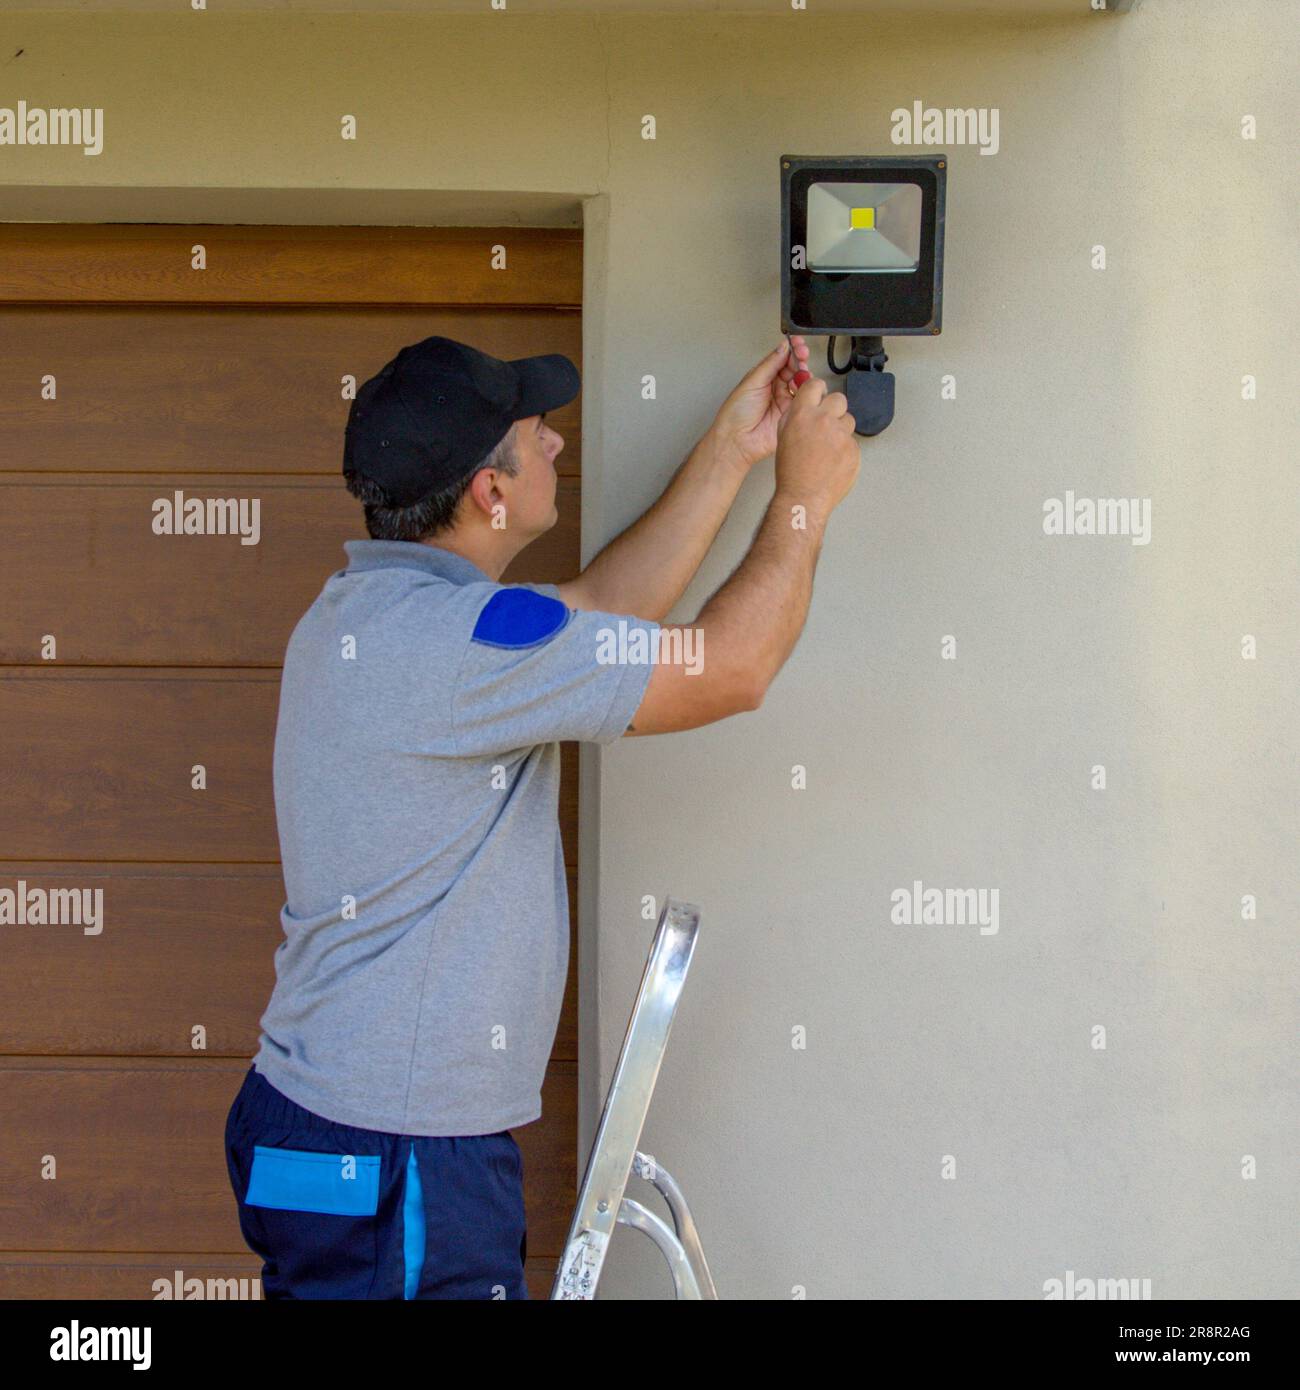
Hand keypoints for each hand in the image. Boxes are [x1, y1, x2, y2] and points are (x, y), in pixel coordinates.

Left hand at [708, 336, 812, 471]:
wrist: (737, 440)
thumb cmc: (736, 413)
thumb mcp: (752, 381)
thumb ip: (770, 364)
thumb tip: (783, 347)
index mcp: (763, 377)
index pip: (781, 359)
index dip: (790, 350)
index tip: (797, 343)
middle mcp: (774, 387)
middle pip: (793, 368)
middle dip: (799, 359)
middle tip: (802, 355)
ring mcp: (784, 400)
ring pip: (801, 382)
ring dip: (804, 373)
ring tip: (801, 371)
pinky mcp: (791, 413)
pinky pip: (804, 399)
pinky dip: (807, 390)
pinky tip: (804, 385)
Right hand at [773, 376, 859, 517]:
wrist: (804, 496)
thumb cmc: (791, 472)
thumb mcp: (783, 436)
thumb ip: (795, 415)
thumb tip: (805, 404)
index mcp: (803, 414)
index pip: (815, 385)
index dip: (818, 390)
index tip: (819, 395)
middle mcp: (824, 420)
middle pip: (839, 399)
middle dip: (834, 409)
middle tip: (827, 423)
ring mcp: (842, 435)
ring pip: (848, 421)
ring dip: (840, 430)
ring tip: (828, 448)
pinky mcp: (854, 450)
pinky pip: (852, 442)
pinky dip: (845, 450)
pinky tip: (833, 461)